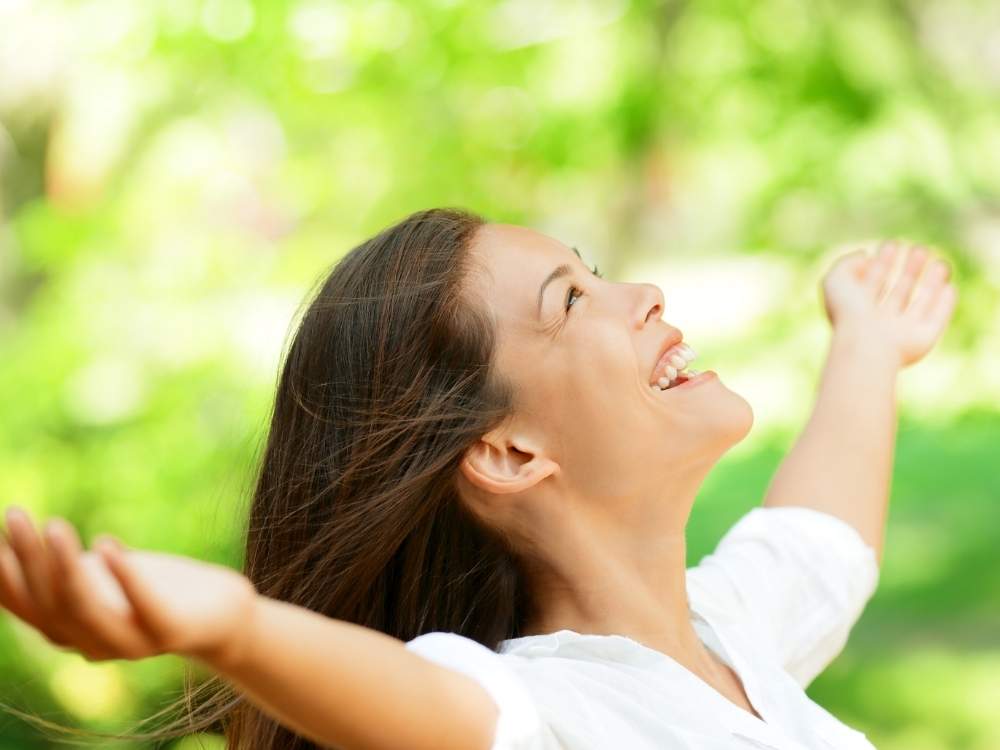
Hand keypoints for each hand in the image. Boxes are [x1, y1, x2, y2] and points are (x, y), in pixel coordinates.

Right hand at [0, 506, 257, 666]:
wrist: (220, 614)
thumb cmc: (154, 590)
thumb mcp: (103, 579)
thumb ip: (64, 571)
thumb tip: (14, 534)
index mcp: (71, 632)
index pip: (27, 608)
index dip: (3, 579)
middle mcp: (93, 644)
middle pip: (50, 604)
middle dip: (28, 560)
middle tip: (15, 515)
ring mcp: (131, 643)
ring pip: (84, 609)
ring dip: (64, 566)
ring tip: (55, 525)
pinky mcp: (169, 631)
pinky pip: (143, 607)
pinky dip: (123, 576)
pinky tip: (107, 543)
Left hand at [821, 240, 956, 368]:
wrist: (866, 344)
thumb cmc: (848, 312)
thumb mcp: (835, 280)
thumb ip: (846, 263)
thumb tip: (865, 255)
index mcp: (857, 307)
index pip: (872, 281)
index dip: (882, 262)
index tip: (892, 244)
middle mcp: (879, 319)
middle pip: (898, 290)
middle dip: (910, 269)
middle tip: (920, 248)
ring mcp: (901, 331)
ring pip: (919, 303)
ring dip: (931, 282)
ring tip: (941, 262)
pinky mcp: (921, 340)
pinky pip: (936, 320)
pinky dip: (944, 305)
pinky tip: (949, 287)